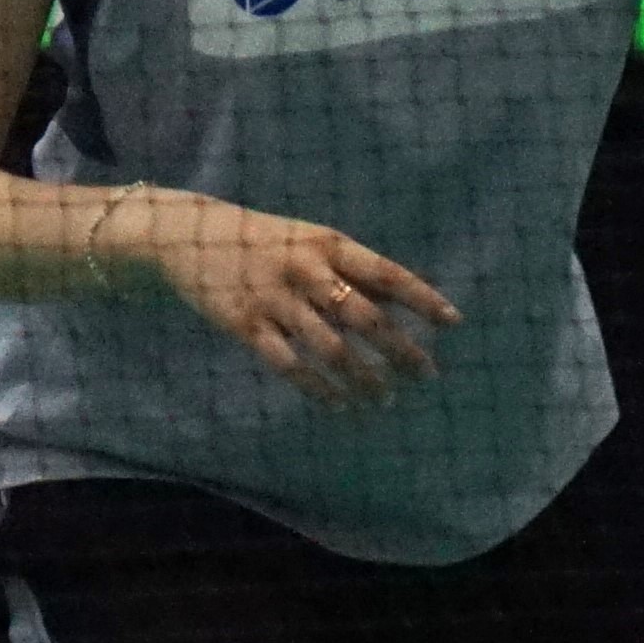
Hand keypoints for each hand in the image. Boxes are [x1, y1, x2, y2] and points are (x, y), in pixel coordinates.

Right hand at [117, 191, 457, 406]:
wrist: (189, 236)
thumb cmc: (264, 242)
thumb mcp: (310, 242)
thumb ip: (350, 273)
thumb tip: (399, 310)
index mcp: (327, 245)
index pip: (386, 273)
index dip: (422, 298)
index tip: (453, 323)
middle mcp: (305, 270)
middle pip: (364, 317)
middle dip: (400, 350)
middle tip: (426, 376)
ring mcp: (274, 298)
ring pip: (330, 348)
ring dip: (363, 378)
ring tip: (383, 400)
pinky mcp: (245, 324)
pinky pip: (289, 365)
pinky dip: (318, 389)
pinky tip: (339, 405)